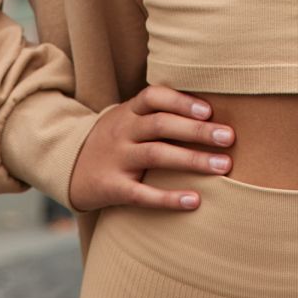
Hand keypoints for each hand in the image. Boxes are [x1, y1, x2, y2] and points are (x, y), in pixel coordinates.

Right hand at [67, 85, 234, 213]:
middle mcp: (122, 131)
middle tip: (230, 138)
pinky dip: (169, 198)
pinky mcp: (112, 188)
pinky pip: (142, 193)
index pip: (153, 97)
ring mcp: (116, 159)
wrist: (67, 167)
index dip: (181, 101)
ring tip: (224, 166)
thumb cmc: (115, 140)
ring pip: (156, 155)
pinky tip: (195, 201)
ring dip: (193, 160)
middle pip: (161, 125)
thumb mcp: (128, 119)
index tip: (209, 110)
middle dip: (198, 130)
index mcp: (128, 112)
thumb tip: (212, 112)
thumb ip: (159, 113)